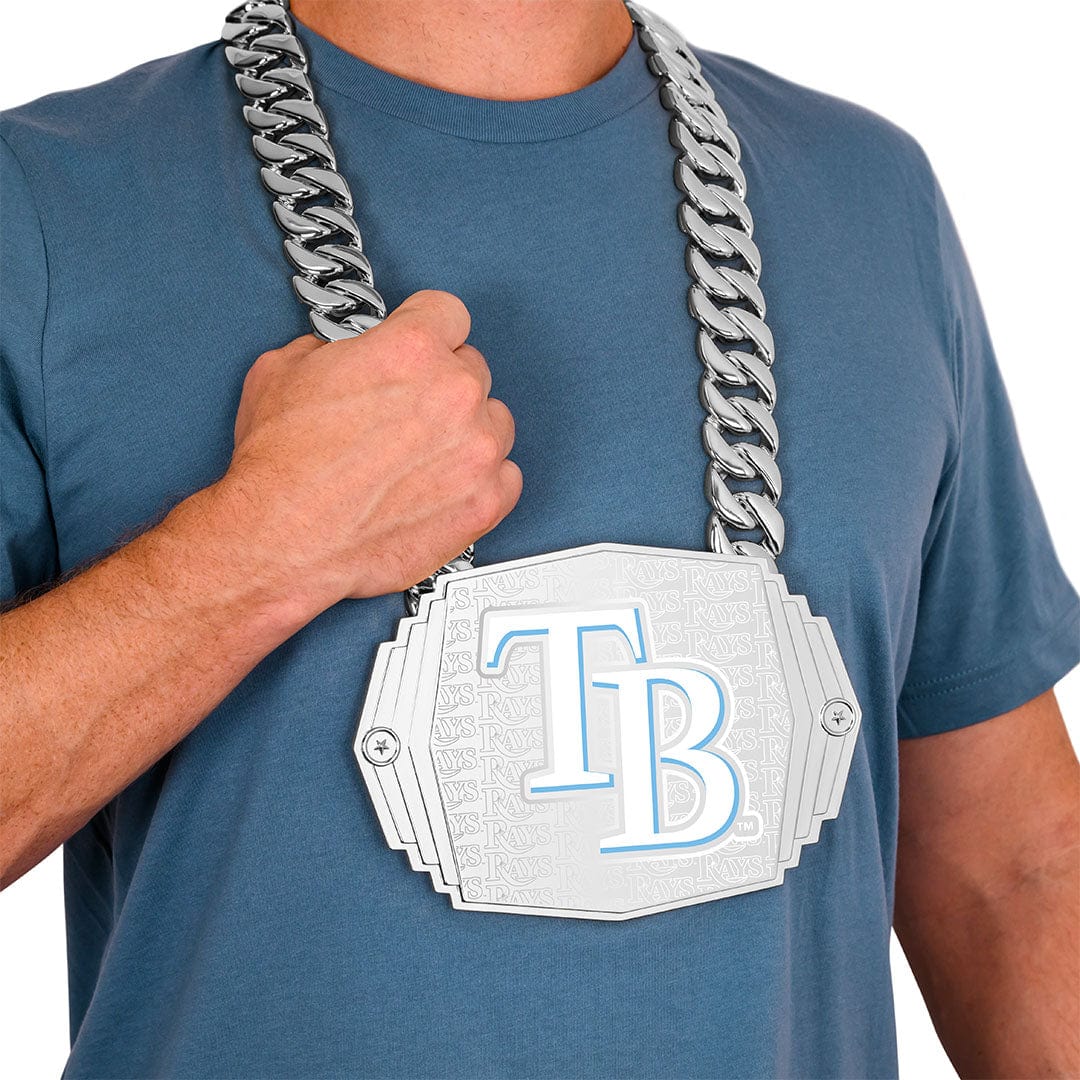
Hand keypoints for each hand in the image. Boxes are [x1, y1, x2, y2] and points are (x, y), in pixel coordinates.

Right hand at [223, 289, 521, 606]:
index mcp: (412, 348)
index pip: (448, 313)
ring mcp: (476, 451)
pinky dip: (482, 481)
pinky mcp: (483, 503)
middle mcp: (454, 394)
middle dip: (440, 385)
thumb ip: (334, 349)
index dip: (427, 329)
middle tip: (408, 412)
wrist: (280, 540)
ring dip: (467, 432)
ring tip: (424, 455)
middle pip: (472, 369)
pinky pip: (507, 478)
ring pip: (495, 422)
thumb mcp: (284, 368)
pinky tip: (447, 485)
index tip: (422, 345)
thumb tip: (346, 355)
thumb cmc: (279, 465)